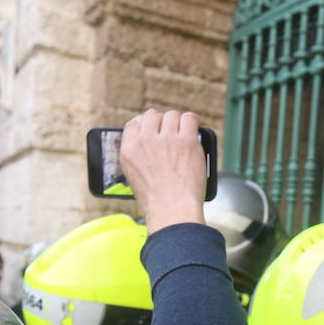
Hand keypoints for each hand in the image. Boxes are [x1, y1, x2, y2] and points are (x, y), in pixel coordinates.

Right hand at [119, 109, 205, 231]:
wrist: (172, 209)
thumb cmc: (157, 200)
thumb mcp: (134, 177)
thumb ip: (139, 157)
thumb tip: (151, 143)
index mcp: (129, 149)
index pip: (134, 123)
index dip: (145, 124)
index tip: (153, 129)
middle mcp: (146, 140)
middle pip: (153, 115)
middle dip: (162, 122)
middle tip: (170, 133)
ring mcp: (166, 139)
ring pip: (172, 115)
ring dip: (178, 123)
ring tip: (183, 135)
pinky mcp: (187, 141)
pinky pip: (190, 119)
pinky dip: (192, 123)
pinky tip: (194, 131)